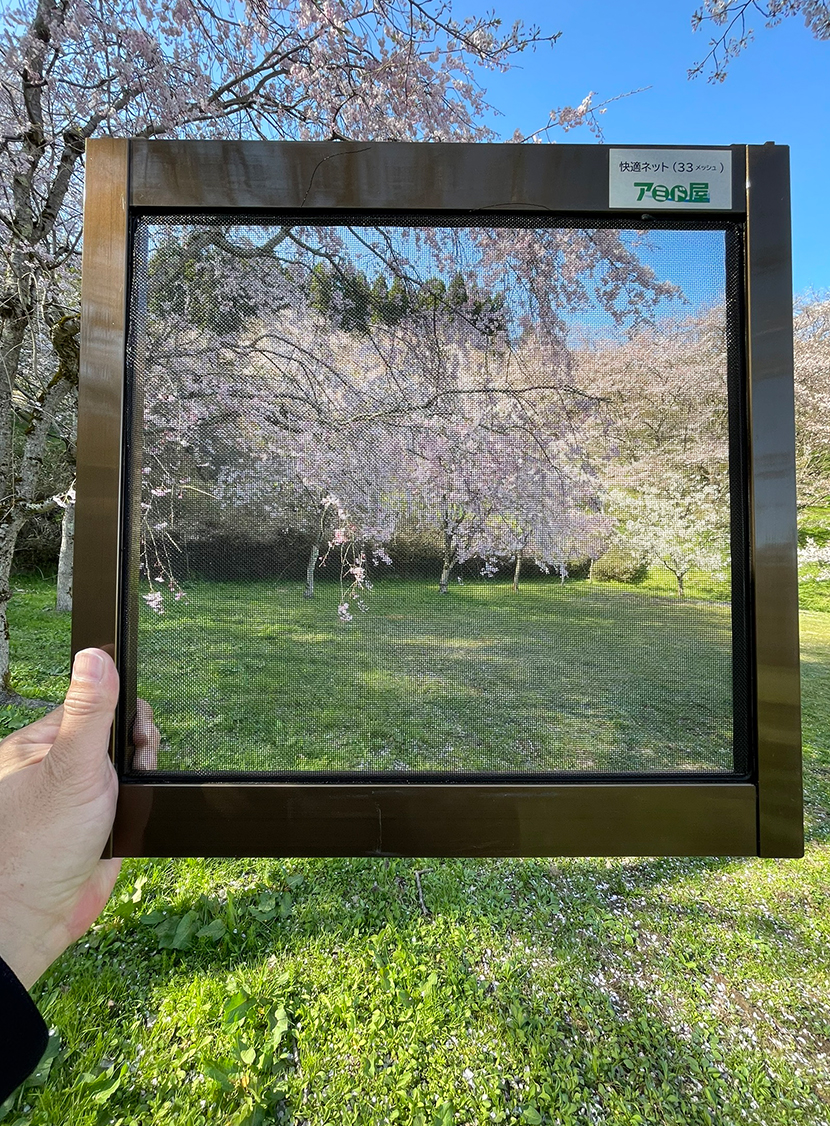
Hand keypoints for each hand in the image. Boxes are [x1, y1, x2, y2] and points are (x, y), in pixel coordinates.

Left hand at [0, 649, 120, 987]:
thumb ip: (89, 713)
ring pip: (125, 769)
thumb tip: (96, 655)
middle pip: (114, 735)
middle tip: (138, 763)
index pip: (91, 706)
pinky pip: (128, 802)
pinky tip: (132, 812)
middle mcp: (54, 769)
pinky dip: (138, 804)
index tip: (138, 731)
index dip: (123, 711)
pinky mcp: (94, 829)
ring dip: (140, 776)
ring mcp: (75, 800)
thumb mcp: (70, 768)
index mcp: (35, 746)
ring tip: (131, 793)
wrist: (35, 921)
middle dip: (137, 745)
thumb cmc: (36, 846)